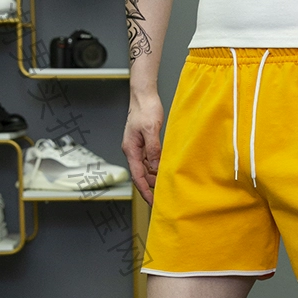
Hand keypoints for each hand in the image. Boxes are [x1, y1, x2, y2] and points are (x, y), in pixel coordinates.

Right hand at [122, 91, 163, 205]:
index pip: (137, 176)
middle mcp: (133, 151)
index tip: (152, 201)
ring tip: (166, 185)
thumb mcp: (150, 129)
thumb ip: (153, 149)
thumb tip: (156, 167)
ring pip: (146, 169)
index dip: (144, 190)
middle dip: (150, 187)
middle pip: (141, 175)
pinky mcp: (144, 144)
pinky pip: (149, 161)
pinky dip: (156, 168)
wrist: (143, 96)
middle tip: (163, 197)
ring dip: (154, 178)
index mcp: (131, 149)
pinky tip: (164, 170)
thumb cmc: (145, 109)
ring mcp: (138, 148)